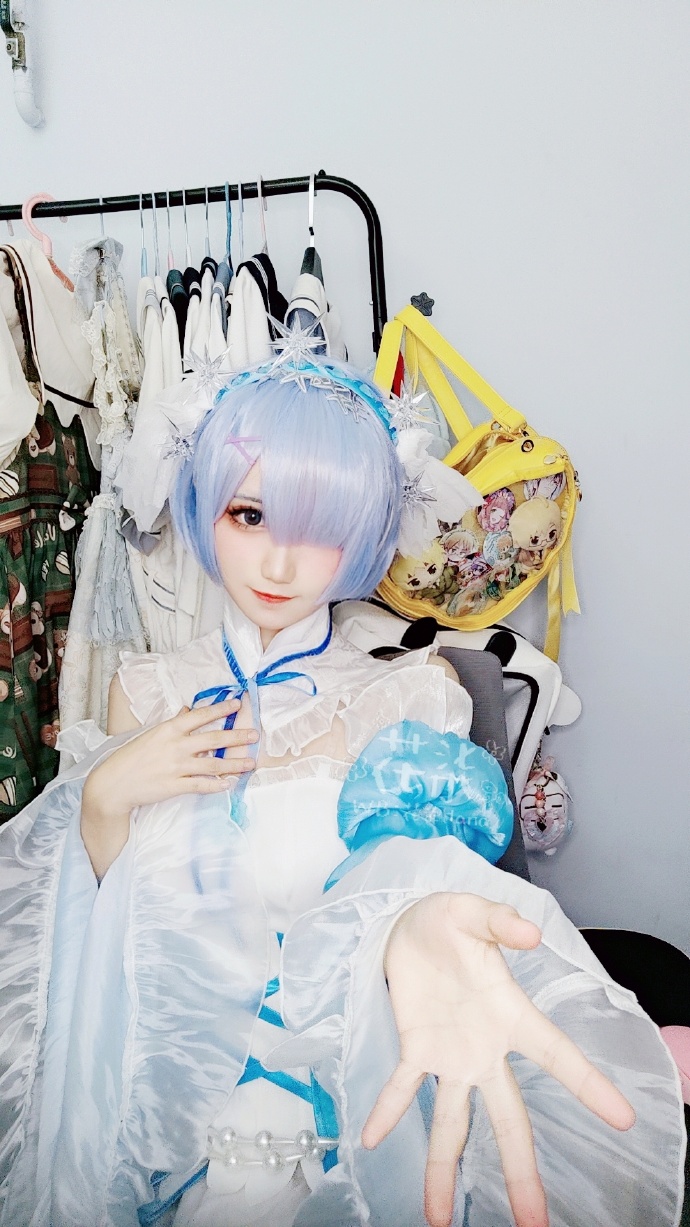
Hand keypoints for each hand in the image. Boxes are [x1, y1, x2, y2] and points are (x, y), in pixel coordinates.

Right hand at [81, 700, 257, 878]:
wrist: (113, 784)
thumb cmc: (131, 757)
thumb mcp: (151, 734)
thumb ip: (172, 723)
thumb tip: (187, 711)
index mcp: (169, 729)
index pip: (200, 716)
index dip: (221, 709)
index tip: (238, 705)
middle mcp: (175, 745)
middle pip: (214, 738)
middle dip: (237, 736)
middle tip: (255, 734)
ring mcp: (176, 766)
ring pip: (213, 764)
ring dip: (235, 763)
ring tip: (251, 762)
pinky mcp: (174, 786)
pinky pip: (201, 785)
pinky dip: (216, 785)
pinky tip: (229, 783)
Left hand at [362, 893, 634, 1226]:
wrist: (408, 923)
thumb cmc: (451, 920)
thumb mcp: (473, 912)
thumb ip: (500, 922)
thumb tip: (528, 933)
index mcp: (511, 1015)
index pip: (557, 1055)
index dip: (589, 1085)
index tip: (623, 1120)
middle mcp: (485, 1048)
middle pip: (509, 1116)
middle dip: (521, 1168)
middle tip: (534, 1221)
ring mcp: (450, 1056)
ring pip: (454, 1122)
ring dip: (445, 1169)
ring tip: (438, 1219)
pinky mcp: (415, 1050)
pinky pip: (402, 1090)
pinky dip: (388, 1112)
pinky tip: (371, 1140)